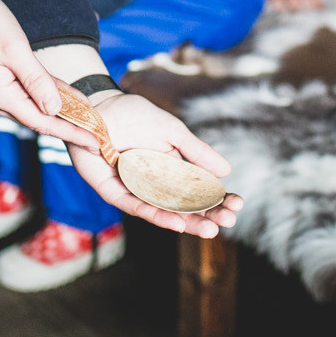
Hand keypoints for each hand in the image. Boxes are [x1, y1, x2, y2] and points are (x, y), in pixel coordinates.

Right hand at [0, 0, 105, 149]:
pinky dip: (46, 97)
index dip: (71, 133)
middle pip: (38, 119)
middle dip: (69, 127)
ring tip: (88, 121)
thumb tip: (55, 109)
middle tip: (99, 137)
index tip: (95, 144)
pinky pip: (26, 96)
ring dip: (60, 113)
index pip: (42, 122)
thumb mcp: (15, 48)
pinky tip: (66, 99)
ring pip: (33, 108)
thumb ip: (37, 79)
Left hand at [67, 91, 243, 237]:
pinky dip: (156, 215)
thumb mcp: (172, 131)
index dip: (218, 199)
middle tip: (228, 222)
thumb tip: (227, 171)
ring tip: (210, 230)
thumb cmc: (133, 114)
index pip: (198, 190)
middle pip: (184, 206)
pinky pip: (136, 207)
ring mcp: (135, 190)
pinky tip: (177, 222)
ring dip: (187, 222)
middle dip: (207, 216)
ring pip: (164, 212)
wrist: (97, 106)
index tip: (237, 205)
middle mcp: (154, 184)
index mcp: (171, 170)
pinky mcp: (114, 192)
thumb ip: (196, 151)